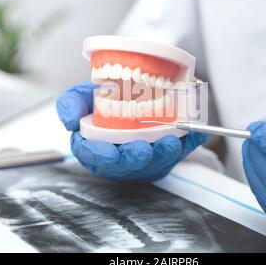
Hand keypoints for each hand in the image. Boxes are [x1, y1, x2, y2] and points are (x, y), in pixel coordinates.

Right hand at [56, 82, 207, 180]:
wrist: (128, 98)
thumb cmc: (102, 102)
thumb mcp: (80, 99)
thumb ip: (70, 105)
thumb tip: (71, 120)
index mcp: (96, 150)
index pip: (95, 158)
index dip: (100, 157)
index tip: (108, 152)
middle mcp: (120, 160)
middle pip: (127, 166)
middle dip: (135, 160)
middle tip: (142, 149)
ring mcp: (144, 161)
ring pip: (155, 164)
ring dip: (163, 155)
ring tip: (171, 142)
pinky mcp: (165, 156)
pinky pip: (178, 154)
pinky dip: (187, 145)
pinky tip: (194, 135)